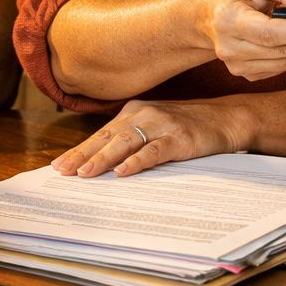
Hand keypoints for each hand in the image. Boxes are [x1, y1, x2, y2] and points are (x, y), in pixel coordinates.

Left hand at [52, 99, 250, 176]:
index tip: (59, 166)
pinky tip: (123, 171)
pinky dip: (137, 161)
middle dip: (82, 155)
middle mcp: (144, 114)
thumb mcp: (156, 127)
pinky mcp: (179, 138)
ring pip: (126, 142)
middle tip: (63, 171)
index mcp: (134, 112)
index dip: (79, 150)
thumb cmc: (189, 127)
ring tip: (86, 173)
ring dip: (104, 158)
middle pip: (107, 137)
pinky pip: (154, 150)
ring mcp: (162, 124)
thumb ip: (132, 139)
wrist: (227, 118)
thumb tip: (103, 164)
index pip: (101, 134)